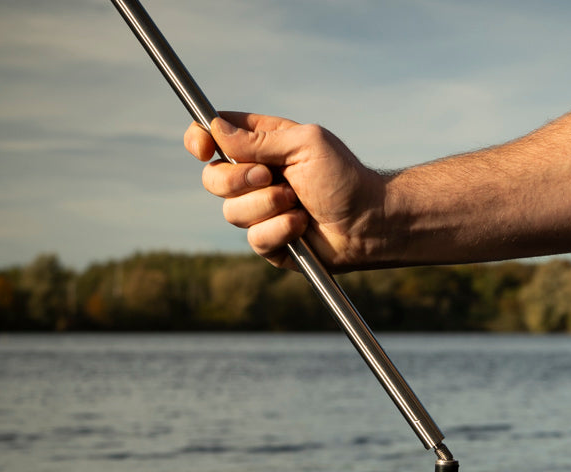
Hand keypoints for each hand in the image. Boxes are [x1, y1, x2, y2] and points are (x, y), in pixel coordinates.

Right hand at [184, 112, 387, 269]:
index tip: (203, 147)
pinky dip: (280, 230)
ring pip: (232, 212)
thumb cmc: (344, 177)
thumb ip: (259, 139)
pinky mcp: (270, 242)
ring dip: (267, 206)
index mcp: (262, 145)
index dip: (200, 141)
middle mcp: (255, 178)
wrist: (370, 222)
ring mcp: (261, 212)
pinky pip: (254, 239)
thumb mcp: (305, 144)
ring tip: (299, 203)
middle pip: (212, 179)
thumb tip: (215, 130)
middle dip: (238, 179)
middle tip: (270, 177)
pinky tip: (302, 226)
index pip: (213, 138)